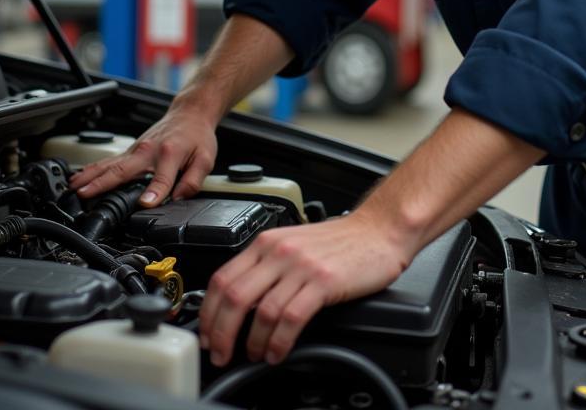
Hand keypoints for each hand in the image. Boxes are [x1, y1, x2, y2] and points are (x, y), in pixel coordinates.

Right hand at [68, 102, 216, 206]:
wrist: (190, 113)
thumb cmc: (197, 135)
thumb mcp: (205, 159)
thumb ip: (193, 180)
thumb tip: (179, 198)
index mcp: (170, 153)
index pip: (162, 178)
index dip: (155, 192)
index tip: (144, 203)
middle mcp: (148, 150)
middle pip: (123, 170)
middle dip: (103, 183)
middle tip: (85, 195)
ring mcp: (136, 149)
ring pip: (109, 164)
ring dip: (90, 176)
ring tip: (73, 189)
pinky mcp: (131, 150)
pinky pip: (108, 161)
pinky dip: (92, 169)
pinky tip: (78, 177)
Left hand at [199, 211, 409, 366]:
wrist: (378, 230)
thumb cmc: (339, 241)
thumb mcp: (292, 244)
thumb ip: (266, 266)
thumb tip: (240, 303)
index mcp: (267, 242)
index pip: (222, 278)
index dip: (208, 313)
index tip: (207, 334)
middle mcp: (279, 251)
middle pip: (234, 297)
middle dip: (222, 334)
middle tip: (221, 354)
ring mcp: (301, 265)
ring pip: (261, 311)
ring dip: (253, 343)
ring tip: (255, 355)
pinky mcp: (323, 282)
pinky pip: (290, 318)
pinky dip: (279, 342)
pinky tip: (278, 352)